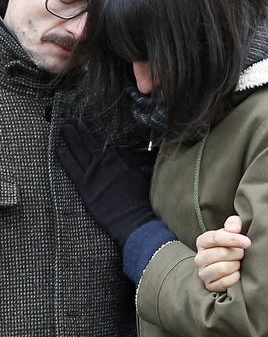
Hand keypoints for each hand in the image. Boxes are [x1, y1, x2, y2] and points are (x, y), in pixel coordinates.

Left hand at [57, 118, 155, 245]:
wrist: (133, 218)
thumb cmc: (140, 197)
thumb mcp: (138, 173)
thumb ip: (128, 159)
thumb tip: (121, 149)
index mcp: (117, 158)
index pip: (102, 138)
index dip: (92, 128)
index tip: (86, 119)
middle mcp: (102, 162)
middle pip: (87, 141)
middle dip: (79, 129)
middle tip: (70, 118)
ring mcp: (91, 174)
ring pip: (78, 151)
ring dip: (70, 138)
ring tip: (63, 126)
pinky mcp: (84, 187)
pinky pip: (71, 169)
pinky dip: (64, 158)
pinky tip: (58, 148)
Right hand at [195, 216, 250, 292]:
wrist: (229, 263)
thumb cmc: (231, 243)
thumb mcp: (232, 229)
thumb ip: (233, 223)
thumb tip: (235, 229)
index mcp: (203, 241)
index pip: (216, 237)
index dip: (233, 239)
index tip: (248, 242)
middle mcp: (199, 258)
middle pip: (222, 253)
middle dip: (238, 253)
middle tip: (242, 253)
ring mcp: (203, 273)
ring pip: (223, 268)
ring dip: (236, 265)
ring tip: (238, 262)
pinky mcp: (209, 286)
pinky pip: (225, 282)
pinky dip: (235, 277)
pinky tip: (237, 273)